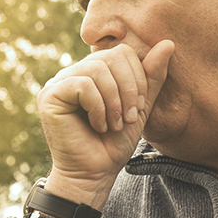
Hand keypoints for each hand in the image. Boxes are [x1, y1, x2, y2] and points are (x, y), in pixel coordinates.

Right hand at [37, 40, 174, 209]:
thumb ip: (151, 77)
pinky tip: (98, 125)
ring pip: (96, 69)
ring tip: (113, 124)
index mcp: (92, 73)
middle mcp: (73, 73)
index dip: (137, 77)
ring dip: (114, 101)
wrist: (94, 174)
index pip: (121, 52)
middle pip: (110, 57)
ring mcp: (58, 83)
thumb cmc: (113, 145)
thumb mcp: (139, 107)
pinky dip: (98, 107)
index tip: (138, 109)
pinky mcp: (49, 96)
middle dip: (128, 89)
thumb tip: (168, 43)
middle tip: (129, 117)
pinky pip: (83, 84)